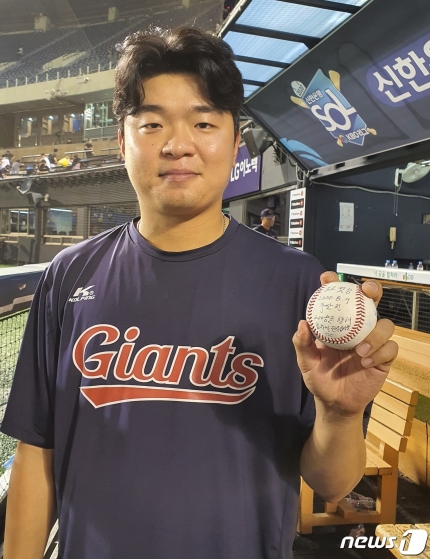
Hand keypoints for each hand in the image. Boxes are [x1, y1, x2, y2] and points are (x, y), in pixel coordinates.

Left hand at [293, 272, 397, 416]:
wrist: (335, 403)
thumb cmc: (320, 379)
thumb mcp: (306, 362)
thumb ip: (302, 344)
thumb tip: (302, 323)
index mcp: (338, 324)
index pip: (340, 297)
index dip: (335, 283)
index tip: (328, 279)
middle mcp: (358, 328)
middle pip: (371, 301)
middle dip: (372, 290)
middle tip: (365, 292)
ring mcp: (373, 341)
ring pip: (386, 324)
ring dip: (376, 334)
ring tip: (360, 350)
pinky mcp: (384, 358)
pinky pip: (391, 348)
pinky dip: (380, 352)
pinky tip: (366, 363)